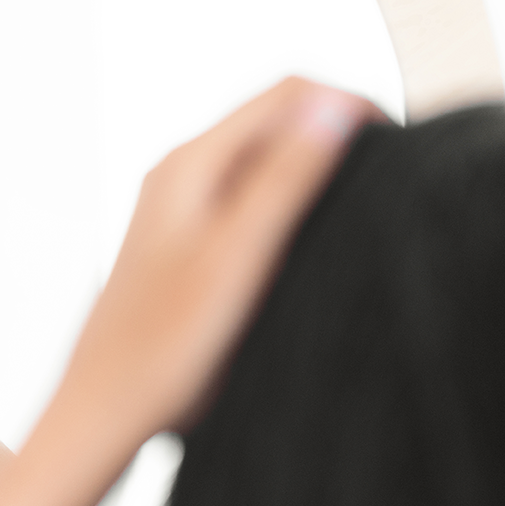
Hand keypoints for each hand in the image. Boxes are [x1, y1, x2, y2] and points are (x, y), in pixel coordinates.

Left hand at [42, 77, 380, 476]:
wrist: (105, 412)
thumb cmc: (160, 351)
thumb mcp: (235, 259)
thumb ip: (283, 180)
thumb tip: (333, 109)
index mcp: (189, 165)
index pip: (289, 93)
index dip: (352, 106)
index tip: (399, 149)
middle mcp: (181, 176)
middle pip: (279, 121)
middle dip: (339, 135)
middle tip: (391, 181)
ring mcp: (182, 211)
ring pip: (267, 162)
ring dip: (318, 172)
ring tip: (361, 213)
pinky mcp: (189, 247)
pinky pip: (251, 203)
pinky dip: (292, 208)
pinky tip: (315, 247)